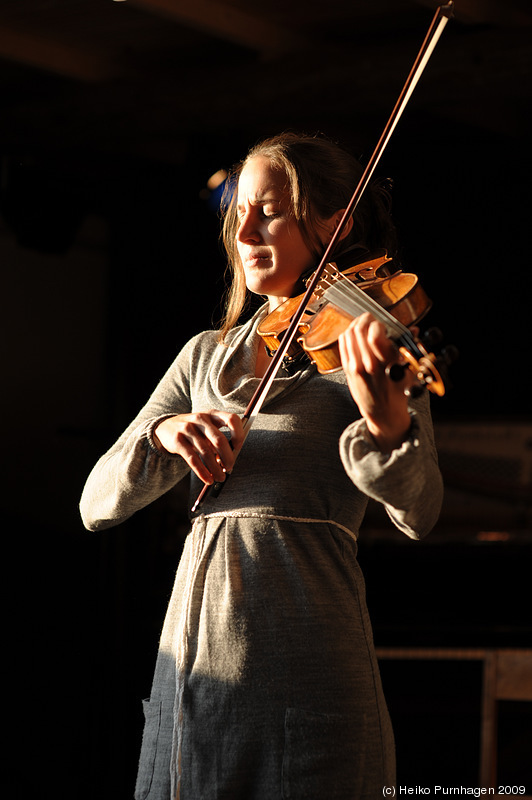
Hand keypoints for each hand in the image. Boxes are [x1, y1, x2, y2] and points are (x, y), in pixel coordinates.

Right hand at [153, 411, 244, 483]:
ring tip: (220, 477)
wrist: (165, 428)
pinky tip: (208, 479)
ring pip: (206, 453)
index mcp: (212, 414)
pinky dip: (202, 472)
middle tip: (229, 468)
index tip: (238, 447)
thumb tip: (231, 459)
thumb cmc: (194, 430)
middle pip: (219, 440)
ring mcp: (187, 429)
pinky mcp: (178, 441)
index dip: (238, 434)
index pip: (231, 419)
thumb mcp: (206, 426)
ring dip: (215, 469)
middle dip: (228, 457)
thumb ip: (219, 438)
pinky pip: (193, 459)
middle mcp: (200, 419)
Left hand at [338, 313, 411, 452]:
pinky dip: (348, 334)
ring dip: (356, 324)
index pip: (374, 335)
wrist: (382, 412)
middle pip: (359, 331)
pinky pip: (343, 344)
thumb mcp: (408, 371)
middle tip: (371, 319)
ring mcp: (355, 367)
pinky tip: (355, 334)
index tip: (382, 323)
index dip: (377, 323)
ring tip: (363, 324)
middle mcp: (368, 365)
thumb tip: (414, 330)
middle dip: (365, 319)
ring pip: (349, 335)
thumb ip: (409, 349)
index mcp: (386, 364)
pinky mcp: (347, 369)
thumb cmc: (397, 392)